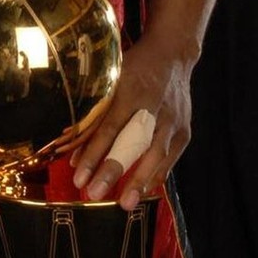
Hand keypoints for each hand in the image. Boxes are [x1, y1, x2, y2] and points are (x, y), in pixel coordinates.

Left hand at [67, 36, 193, 209]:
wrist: (173, 55)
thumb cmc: (135, 67)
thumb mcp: (111, 79)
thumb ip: (96, 111)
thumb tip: (72, 150)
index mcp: (132, 89)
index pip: (109, 126)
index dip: (93, 153)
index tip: (78, 175)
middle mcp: (154, 106)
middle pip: (133, 143)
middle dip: (113, 170)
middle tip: (95, 192)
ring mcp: (173, 120)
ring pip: (154, 154)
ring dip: (138, 181)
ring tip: (124, 203)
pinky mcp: (184, 130)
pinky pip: (169, 158)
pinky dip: (156, 175)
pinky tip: (143, 191)